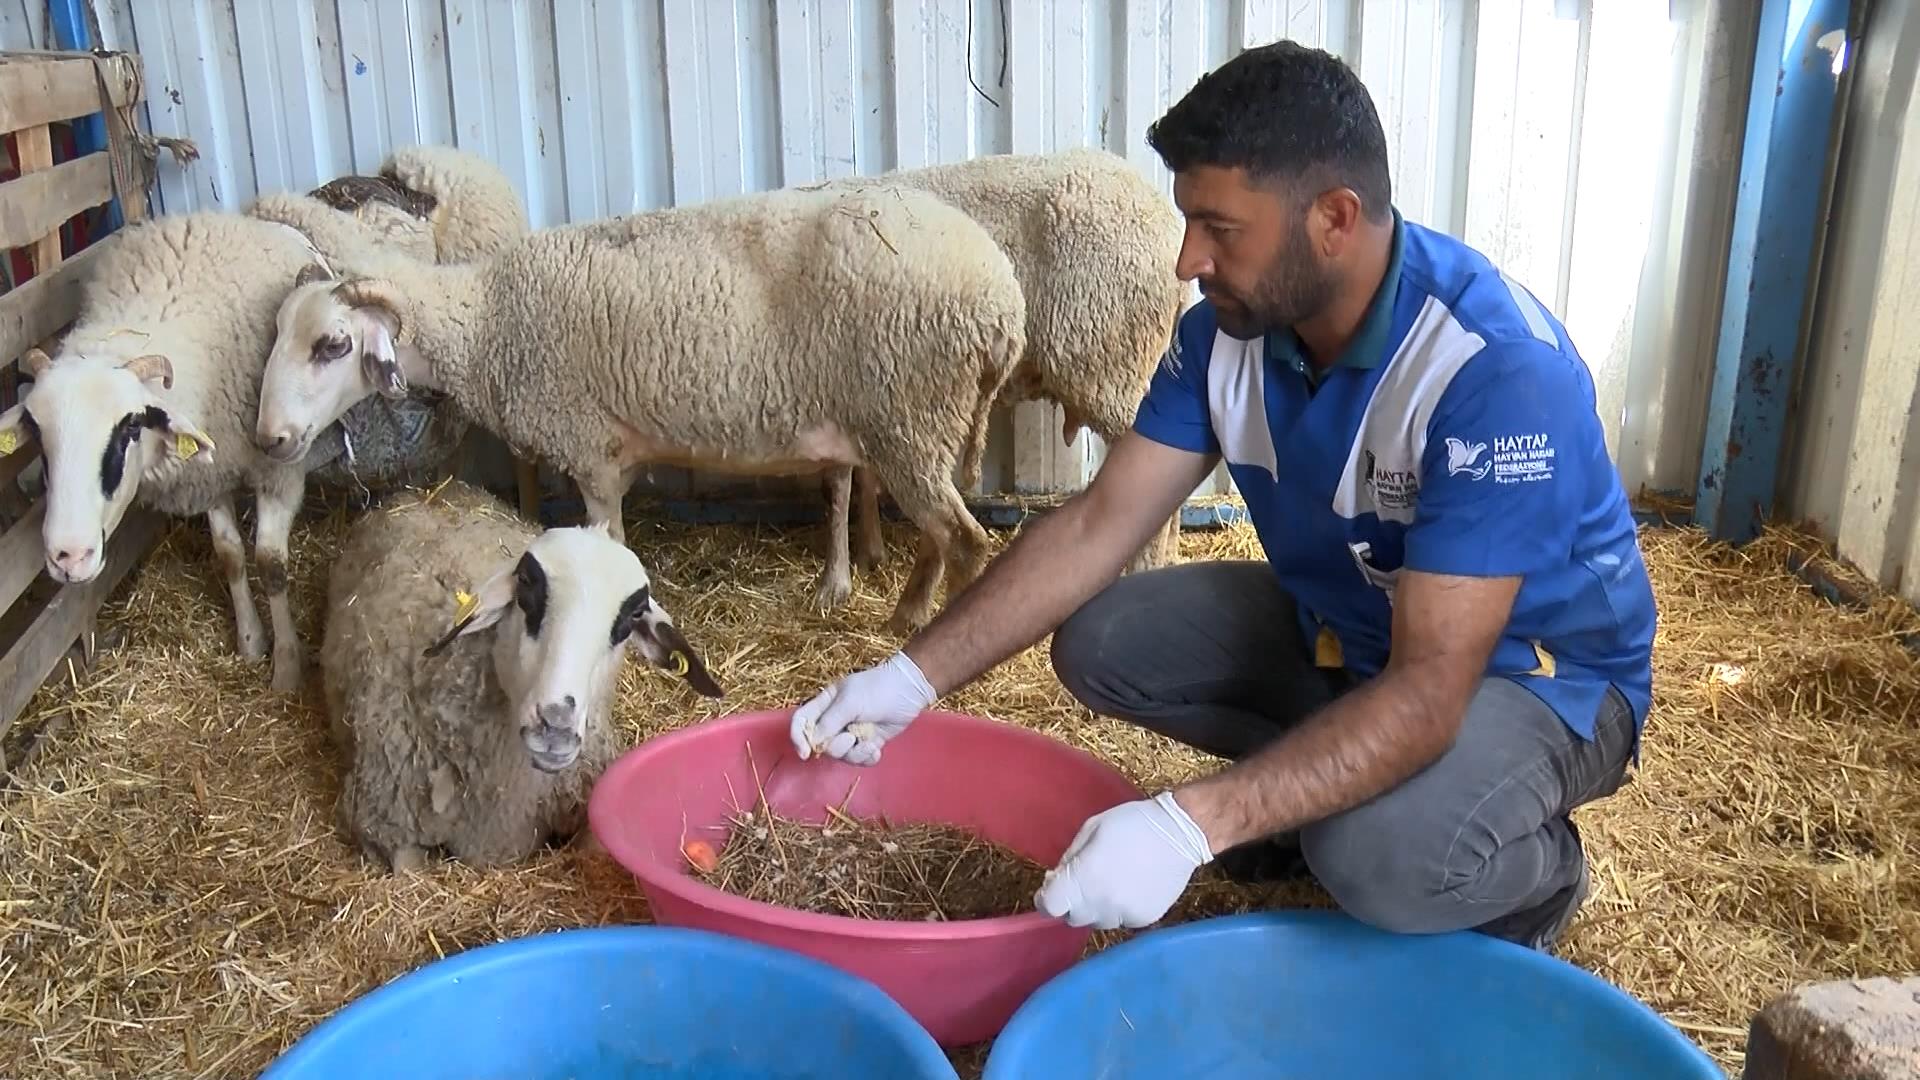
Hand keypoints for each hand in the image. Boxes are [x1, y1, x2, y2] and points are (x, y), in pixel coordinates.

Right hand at [788, 651, 936, 764]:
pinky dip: (868, 757)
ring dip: (856, 753)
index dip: (798, 738)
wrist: (909, 690)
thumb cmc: (877, 689)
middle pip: (822, 744)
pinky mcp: (867, 742)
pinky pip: (859, 759)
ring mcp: (851, 732)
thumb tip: (813, 742)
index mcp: (825, 704)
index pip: (801, 721)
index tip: (805, 753)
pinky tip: (877, 749)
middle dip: (837, 746)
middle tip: (852, 737)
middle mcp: (835, 720)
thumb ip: (829, 722)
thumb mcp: (850, 702)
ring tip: (870, 742)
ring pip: (842, 755)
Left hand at [1034, 791, 1212, 929]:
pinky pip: (1121, 921)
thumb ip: (1069, 858)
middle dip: (1072, 901)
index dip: (1046, 899)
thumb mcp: (1091, 829)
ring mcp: (1124, 915)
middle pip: (1072, 917)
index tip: (1052, 888)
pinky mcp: (1144, 920)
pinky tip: (1131, 887)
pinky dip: (1119, 909)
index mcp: (1084, 878)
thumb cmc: (1132, 824)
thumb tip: (1057, 880)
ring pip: (1097, 921)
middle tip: (1085, 880)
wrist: (1180, 834)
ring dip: (1096, 907)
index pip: (1050, 907)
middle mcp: (1101, 903)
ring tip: (1112, 881)